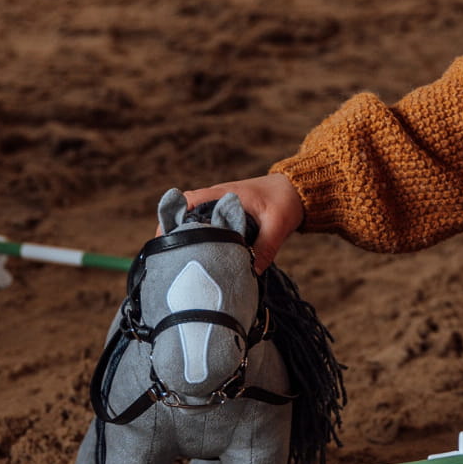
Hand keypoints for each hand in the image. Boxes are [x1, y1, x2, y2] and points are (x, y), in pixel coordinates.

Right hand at [172, 174, 304, 271]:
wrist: (298, 191)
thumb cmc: (285, 201)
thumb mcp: (278, 224)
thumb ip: (265, 247)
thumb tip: (251, 272)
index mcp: (223, 194)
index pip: (186, 201)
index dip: (170, 218)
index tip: (163, 239)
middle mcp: (216, 198)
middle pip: (184, 214)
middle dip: (174, 233)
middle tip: (168, 258)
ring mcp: (220, 207)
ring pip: (195, 221)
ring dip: (187, 238)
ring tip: (181, 262)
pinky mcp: (227, 216)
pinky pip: (207, 227)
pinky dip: (202, 239)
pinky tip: (202, 259)